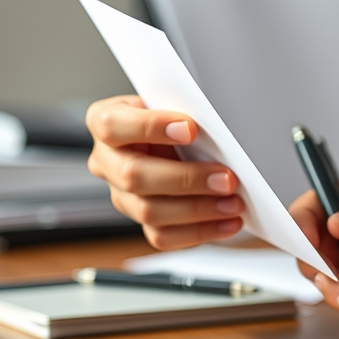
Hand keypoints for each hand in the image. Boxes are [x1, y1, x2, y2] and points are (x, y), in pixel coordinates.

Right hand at [85, 95, 244, 248]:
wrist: (174, 137)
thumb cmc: (173, 115)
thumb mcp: (174, 103)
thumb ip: (183, 111)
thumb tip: (216, 127)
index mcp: (106, 121)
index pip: (112, 125)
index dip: (151, 127)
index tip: (191, 129)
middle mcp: (107, 160)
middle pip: (134, 176)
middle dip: (186, 179)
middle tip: (225, 178)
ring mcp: (120, 193)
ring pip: (149, 211)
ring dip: (197, 210)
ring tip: (232, 203)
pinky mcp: (139, 218)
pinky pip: (162, 235)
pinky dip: (199, 231)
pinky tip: (226, 222)